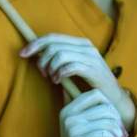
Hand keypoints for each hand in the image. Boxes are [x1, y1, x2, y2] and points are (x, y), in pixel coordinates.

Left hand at [19, 33, 136, 132]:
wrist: (114, 99)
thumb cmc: (90, 86)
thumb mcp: (74, 69)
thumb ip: (60, 61)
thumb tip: (38, 56)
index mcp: (80, 43)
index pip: (53, 37)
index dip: (35, 44)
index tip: (23, 54)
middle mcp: (86, 47)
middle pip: (54, 45)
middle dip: (42, 59)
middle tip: (42, 73)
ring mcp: (91, 57)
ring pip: (60, 54)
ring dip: (50, 67)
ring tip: (52, 78)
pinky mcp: (94, 70)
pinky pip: (70, 66)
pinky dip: (60, 73)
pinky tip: (58, 81)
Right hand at [58, 89, 130, 136]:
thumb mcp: (87, 127)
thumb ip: (92, 110)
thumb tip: (102, 89)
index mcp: (69, 109)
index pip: (96, 94)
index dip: (110, 106)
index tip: (113, 121)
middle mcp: (67, 116)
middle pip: (105, 107)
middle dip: (117, 121)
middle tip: (120, 135)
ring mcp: (71, 129)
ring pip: (107, 121)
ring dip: (118, 134)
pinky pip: (105, 134)